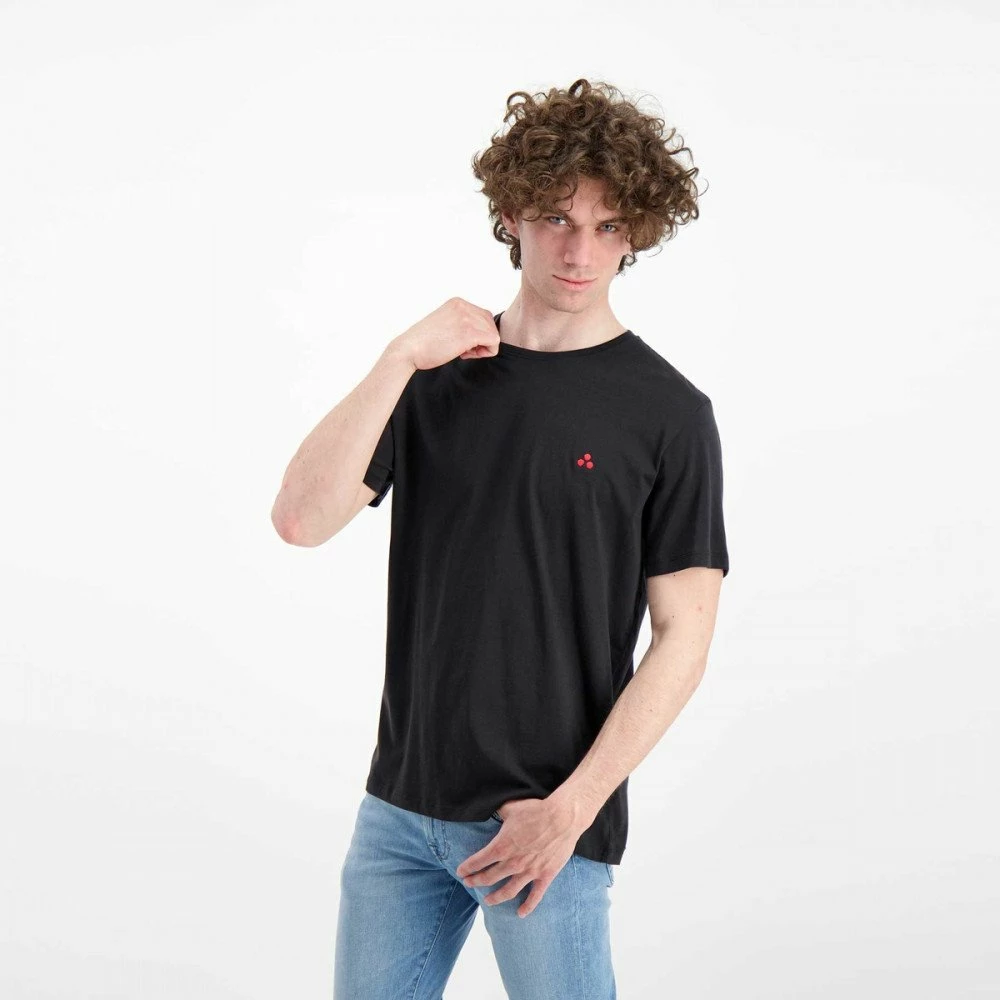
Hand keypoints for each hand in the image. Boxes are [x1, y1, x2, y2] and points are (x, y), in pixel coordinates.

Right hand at [391, 297, 499, 370]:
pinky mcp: (469, 333)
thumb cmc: (423, 344)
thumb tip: (482, 334)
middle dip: (481, 340)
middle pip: (490, 324)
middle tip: (464, 350)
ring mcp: (467, 318)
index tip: (461, 343)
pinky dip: (485, 352)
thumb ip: (461, 323)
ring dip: (482, 347)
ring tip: (463, 352)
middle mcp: (463, 306)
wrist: (408, 350)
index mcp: (457, 302)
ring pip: (493, 333)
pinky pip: (494, 342)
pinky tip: (465, 355)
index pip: (483, 316)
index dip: (477, 333)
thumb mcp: (444, 324)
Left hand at [455, 794, 586, 918]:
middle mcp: (513, 862)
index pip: (478, 861)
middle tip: (469, 884)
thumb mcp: (511, 807)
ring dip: (495, 898)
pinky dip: (527, 907)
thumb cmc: (537, 810)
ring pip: (508, 891)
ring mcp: (529, 871)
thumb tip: (491, 808)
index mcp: (502, 846)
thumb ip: (499, 812)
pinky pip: (535, 896)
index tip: (460, 872)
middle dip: (476, 881)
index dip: (467, 868)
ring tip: (488, 901)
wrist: (563, 817)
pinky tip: (520, 913)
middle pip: (489, 878)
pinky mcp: (545, 875)